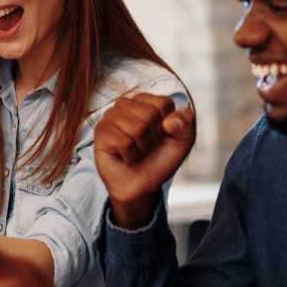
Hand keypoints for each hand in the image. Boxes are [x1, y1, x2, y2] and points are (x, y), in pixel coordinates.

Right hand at [93, 93, 194, 228]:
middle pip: (150, 114)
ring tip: (136, 151)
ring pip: (136, 128)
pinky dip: (130, 155)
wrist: (143, 185)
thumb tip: (171, 121)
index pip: (164, 103)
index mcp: (147, 101)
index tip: (162, 136)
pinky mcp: (101, 132)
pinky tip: (125, 157)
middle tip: (147, 147)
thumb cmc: (159, 160)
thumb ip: (186, 124)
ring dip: (141, 147)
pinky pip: (123, 142)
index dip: (169, 125)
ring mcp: (111, 117)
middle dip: (153, 138)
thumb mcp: (183, 142)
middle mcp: (127, 104)